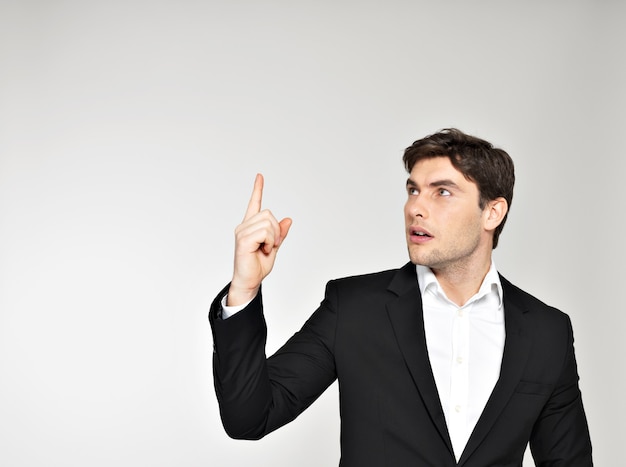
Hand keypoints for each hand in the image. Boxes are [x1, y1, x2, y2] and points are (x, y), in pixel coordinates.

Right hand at [227, 174, 291, 305]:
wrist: (250, 281)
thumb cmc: (258, 265)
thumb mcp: (274, 247)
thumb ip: (280, 233)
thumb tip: (288, 220)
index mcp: (251, 226)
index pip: (254, 203)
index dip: (258, 189)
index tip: (260, 176)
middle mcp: (244, 226)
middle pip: (268, 214)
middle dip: (276, 230)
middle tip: (272, 245)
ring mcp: (242, 232)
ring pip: (268, 223)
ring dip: (273, 238)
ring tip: (266, 249)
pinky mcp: (243, 240)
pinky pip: (264, 232)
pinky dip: (269, 242)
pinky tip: (263, 250)